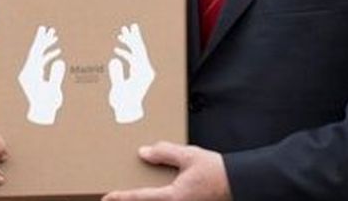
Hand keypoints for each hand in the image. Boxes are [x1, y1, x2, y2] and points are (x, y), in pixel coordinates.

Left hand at [18, 26, 65, 124]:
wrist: (42, 115)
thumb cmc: (48, 104)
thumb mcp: (53, 90)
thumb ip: (56, 75)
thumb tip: (60, 61)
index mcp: (30, 73)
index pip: (36, 53)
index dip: (42, 41)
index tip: (46, 31)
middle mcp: (28, 72)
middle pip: (34, 51)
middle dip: (41, 40)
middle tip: (46, 28)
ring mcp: (31, 73)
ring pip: (38, 56)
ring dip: (46, 47)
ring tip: (54, 37)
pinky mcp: (35, 76)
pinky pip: (41, 62)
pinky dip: (48, 56)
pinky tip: (57, 52)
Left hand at [102, 142, 230, 200]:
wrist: (239, 183)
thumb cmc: (216, 171)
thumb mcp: (189, 156)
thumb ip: (165, 153)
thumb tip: (143, 152)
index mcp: (174, 197)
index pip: (141, 197)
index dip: (122, 197)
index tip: (107, 196)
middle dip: (131, 200)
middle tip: (114, 198)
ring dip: (145, 198)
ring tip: (130, 195)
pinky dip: (157, 197)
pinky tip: (154, 193)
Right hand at [108, 23, 155, 122]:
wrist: (128, 112)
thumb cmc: (123, 102)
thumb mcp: (118, 89)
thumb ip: (116, 74)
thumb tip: (115, 60)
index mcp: (143, 72)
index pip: (138, 52)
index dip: (131, 41)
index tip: (124, 32)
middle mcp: (146, 70)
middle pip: (140, 50)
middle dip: (134, 38)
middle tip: (131, 25)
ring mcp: (143, 72)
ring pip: (137, 53)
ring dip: (129, 44)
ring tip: (122, 34)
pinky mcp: (139, 74)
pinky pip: (133, 59)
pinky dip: (126, 54)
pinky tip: (117, 50)